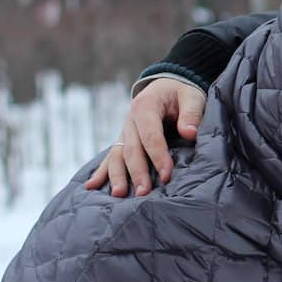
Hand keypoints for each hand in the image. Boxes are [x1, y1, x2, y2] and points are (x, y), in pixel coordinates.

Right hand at [83, 78, 206, 196]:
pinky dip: (101, 172)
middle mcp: (130, 120)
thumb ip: (191, 114)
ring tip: (119, 194)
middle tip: (144, 192)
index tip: (167, 175)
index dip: (158, 156)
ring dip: (117, 175)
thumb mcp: (191, 97)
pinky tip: (91, 186)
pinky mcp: (123, 140)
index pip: (150, 135)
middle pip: (131, 149)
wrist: (167, 86)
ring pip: (117, 155)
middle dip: (137, 172)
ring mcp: (124, 131)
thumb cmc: (181, 93)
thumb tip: (189, 133)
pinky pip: (110, 157)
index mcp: (145, 106)